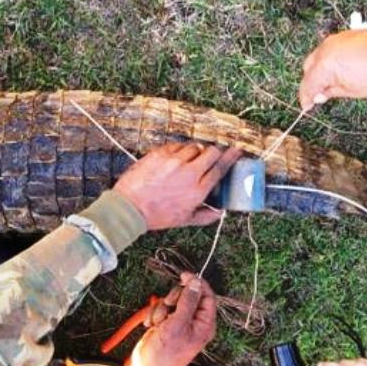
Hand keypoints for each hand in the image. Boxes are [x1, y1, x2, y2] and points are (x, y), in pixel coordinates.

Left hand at [114, 142, 241, 229]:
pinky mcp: (161, 153)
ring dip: (196, 151)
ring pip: (195, 147)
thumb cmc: (158, 215)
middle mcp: (189, 172)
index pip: (221, 168)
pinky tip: (175, 159)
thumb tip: (220, 212)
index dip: (231, 157)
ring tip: (190, 159)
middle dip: (216, 151)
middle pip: (212, 152)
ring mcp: (174, 160)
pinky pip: (177, 145)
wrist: (130, 206)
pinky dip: (179, 150)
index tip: (237, 151)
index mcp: (198, 190)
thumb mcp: (184, 220)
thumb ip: (206, 216)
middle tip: (214, 153)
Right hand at [131, 272, 216, 365]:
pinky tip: (152, 326)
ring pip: (172, 300)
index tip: (184, 275)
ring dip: (162, 309)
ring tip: (159, 323)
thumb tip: (196, 282)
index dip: (197, 283)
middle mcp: (194, 321)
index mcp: (205, 323)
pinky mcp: (166, 323)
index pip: (207, 295)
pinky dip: (155, 315)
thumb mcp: (178, 324)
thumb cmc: (166, 353)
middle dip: (174, 299)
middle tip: (168, 308)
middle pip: (188, 295)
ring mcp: (179, 322)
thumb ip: (188, 301)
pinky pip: (161, 308)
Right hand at [298, 26, 366, 110]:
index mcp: (325, 65)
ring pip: (317, 57)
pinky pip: (329, 50)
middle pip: (308, 68)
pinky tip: (339, 70)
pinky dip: (329, 61)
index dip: (306, 97)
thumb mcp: (352, 90)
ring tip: (331, 84)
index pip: (307, 84)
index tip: (307, 105)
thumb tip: (320, 95)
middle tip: (319, 95)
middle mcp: (325, 49)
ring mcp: (335, 40)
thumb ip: (331, 92)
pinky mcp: (344, 36)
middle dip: (311, 82)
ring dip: (319, 70)